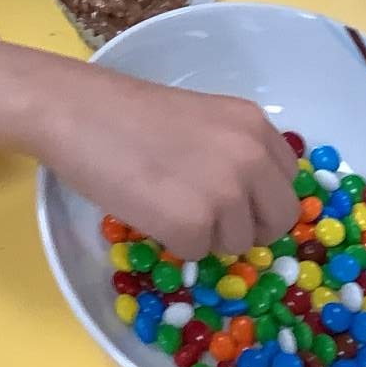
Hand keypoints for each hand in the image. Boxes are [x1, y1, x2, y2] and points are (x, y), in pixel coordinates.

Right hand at [0, 40, 299, 255]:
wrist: (77, 112)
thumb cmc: (128, 114)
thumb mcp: (205, 121)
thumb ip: (235, 152)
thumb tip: (250, 203)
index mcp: (257, 126)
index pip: (288, 185)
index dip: (259, 201)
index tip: (231, 201)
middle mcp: (252, 157)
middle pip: (277, 222)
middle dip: (245, 228)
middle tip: (203, 216)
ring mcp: (226, 192)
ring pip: (236, 244)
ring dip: (204, 235)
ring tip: (164, 200)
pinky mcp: (193, 223)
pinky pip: (196, 254)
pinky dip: (172, 242)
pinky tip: (148, 210)